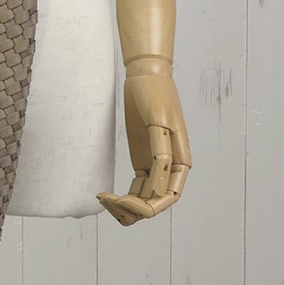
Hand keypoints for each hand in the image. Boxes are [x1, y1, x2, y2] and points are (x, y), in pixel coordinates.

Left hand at [97, 68, 191, 225]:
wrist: (146, 76)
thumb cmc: (156, 94)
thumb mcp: (159, 119)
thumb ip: (161, 151)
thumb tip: (161, 186)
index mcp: (180, 161)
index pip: (169, 196)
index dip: (148, 206)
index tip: (122, 199)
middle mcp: (170, 168)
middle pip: (155, 202)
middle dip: (133, 209)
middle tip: (107, 200)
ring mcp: (155, 165)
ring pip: (145, 198)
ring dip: (127, 207)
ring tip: (103, 200)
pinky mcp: (142, 160)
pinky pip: (137, 187)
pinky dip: (123, 196)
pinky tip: (104, 195)